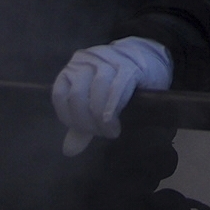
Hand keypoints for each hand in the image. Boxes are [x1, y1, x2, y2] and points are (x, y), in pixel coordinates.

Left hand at [50, 37, 173, 154]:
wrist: (149, 59)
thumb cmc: (118, 82)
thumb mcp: (96, 99)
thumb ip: (82, 122)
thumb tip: (69, 151)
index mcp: (72, 68)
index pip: (60, 95)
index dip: (69, 118)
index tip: (84, 133)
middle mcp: (85, 61)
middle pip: (77, 95)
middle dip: (86, 121)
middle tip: (100, 134)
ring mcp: (107, 60)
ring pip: (96, 92)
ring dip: (101, 118)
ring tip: (110, 131)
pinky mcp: (128, 66)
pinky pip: (116, 89)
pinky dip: (111, 108)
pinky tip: (113, 122)